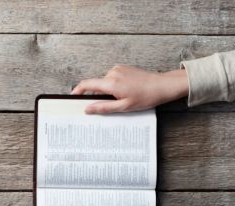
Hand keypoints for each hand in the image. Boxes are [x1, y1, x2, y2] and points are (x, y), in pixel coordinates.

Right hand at [71, 65, 188, 113]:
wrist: (162, 85)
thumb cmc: (146, 97)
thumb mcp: (124, 107)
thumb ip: (103, 108)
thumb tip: (88, 109)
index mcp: (111, 82)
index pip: (87, 85)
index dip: (77, 91)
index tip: (72, 97)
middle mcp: (112, 73)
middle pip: (96, 85)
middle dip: (97, 96)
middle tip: (104, 107)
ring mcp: (118, 69)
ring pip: (104, 82)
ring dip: (107, 92)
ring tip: (121, 100)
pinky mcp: (123, 68)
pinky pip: (112, 78)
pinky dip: (113, 86)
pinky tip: (125, 92)